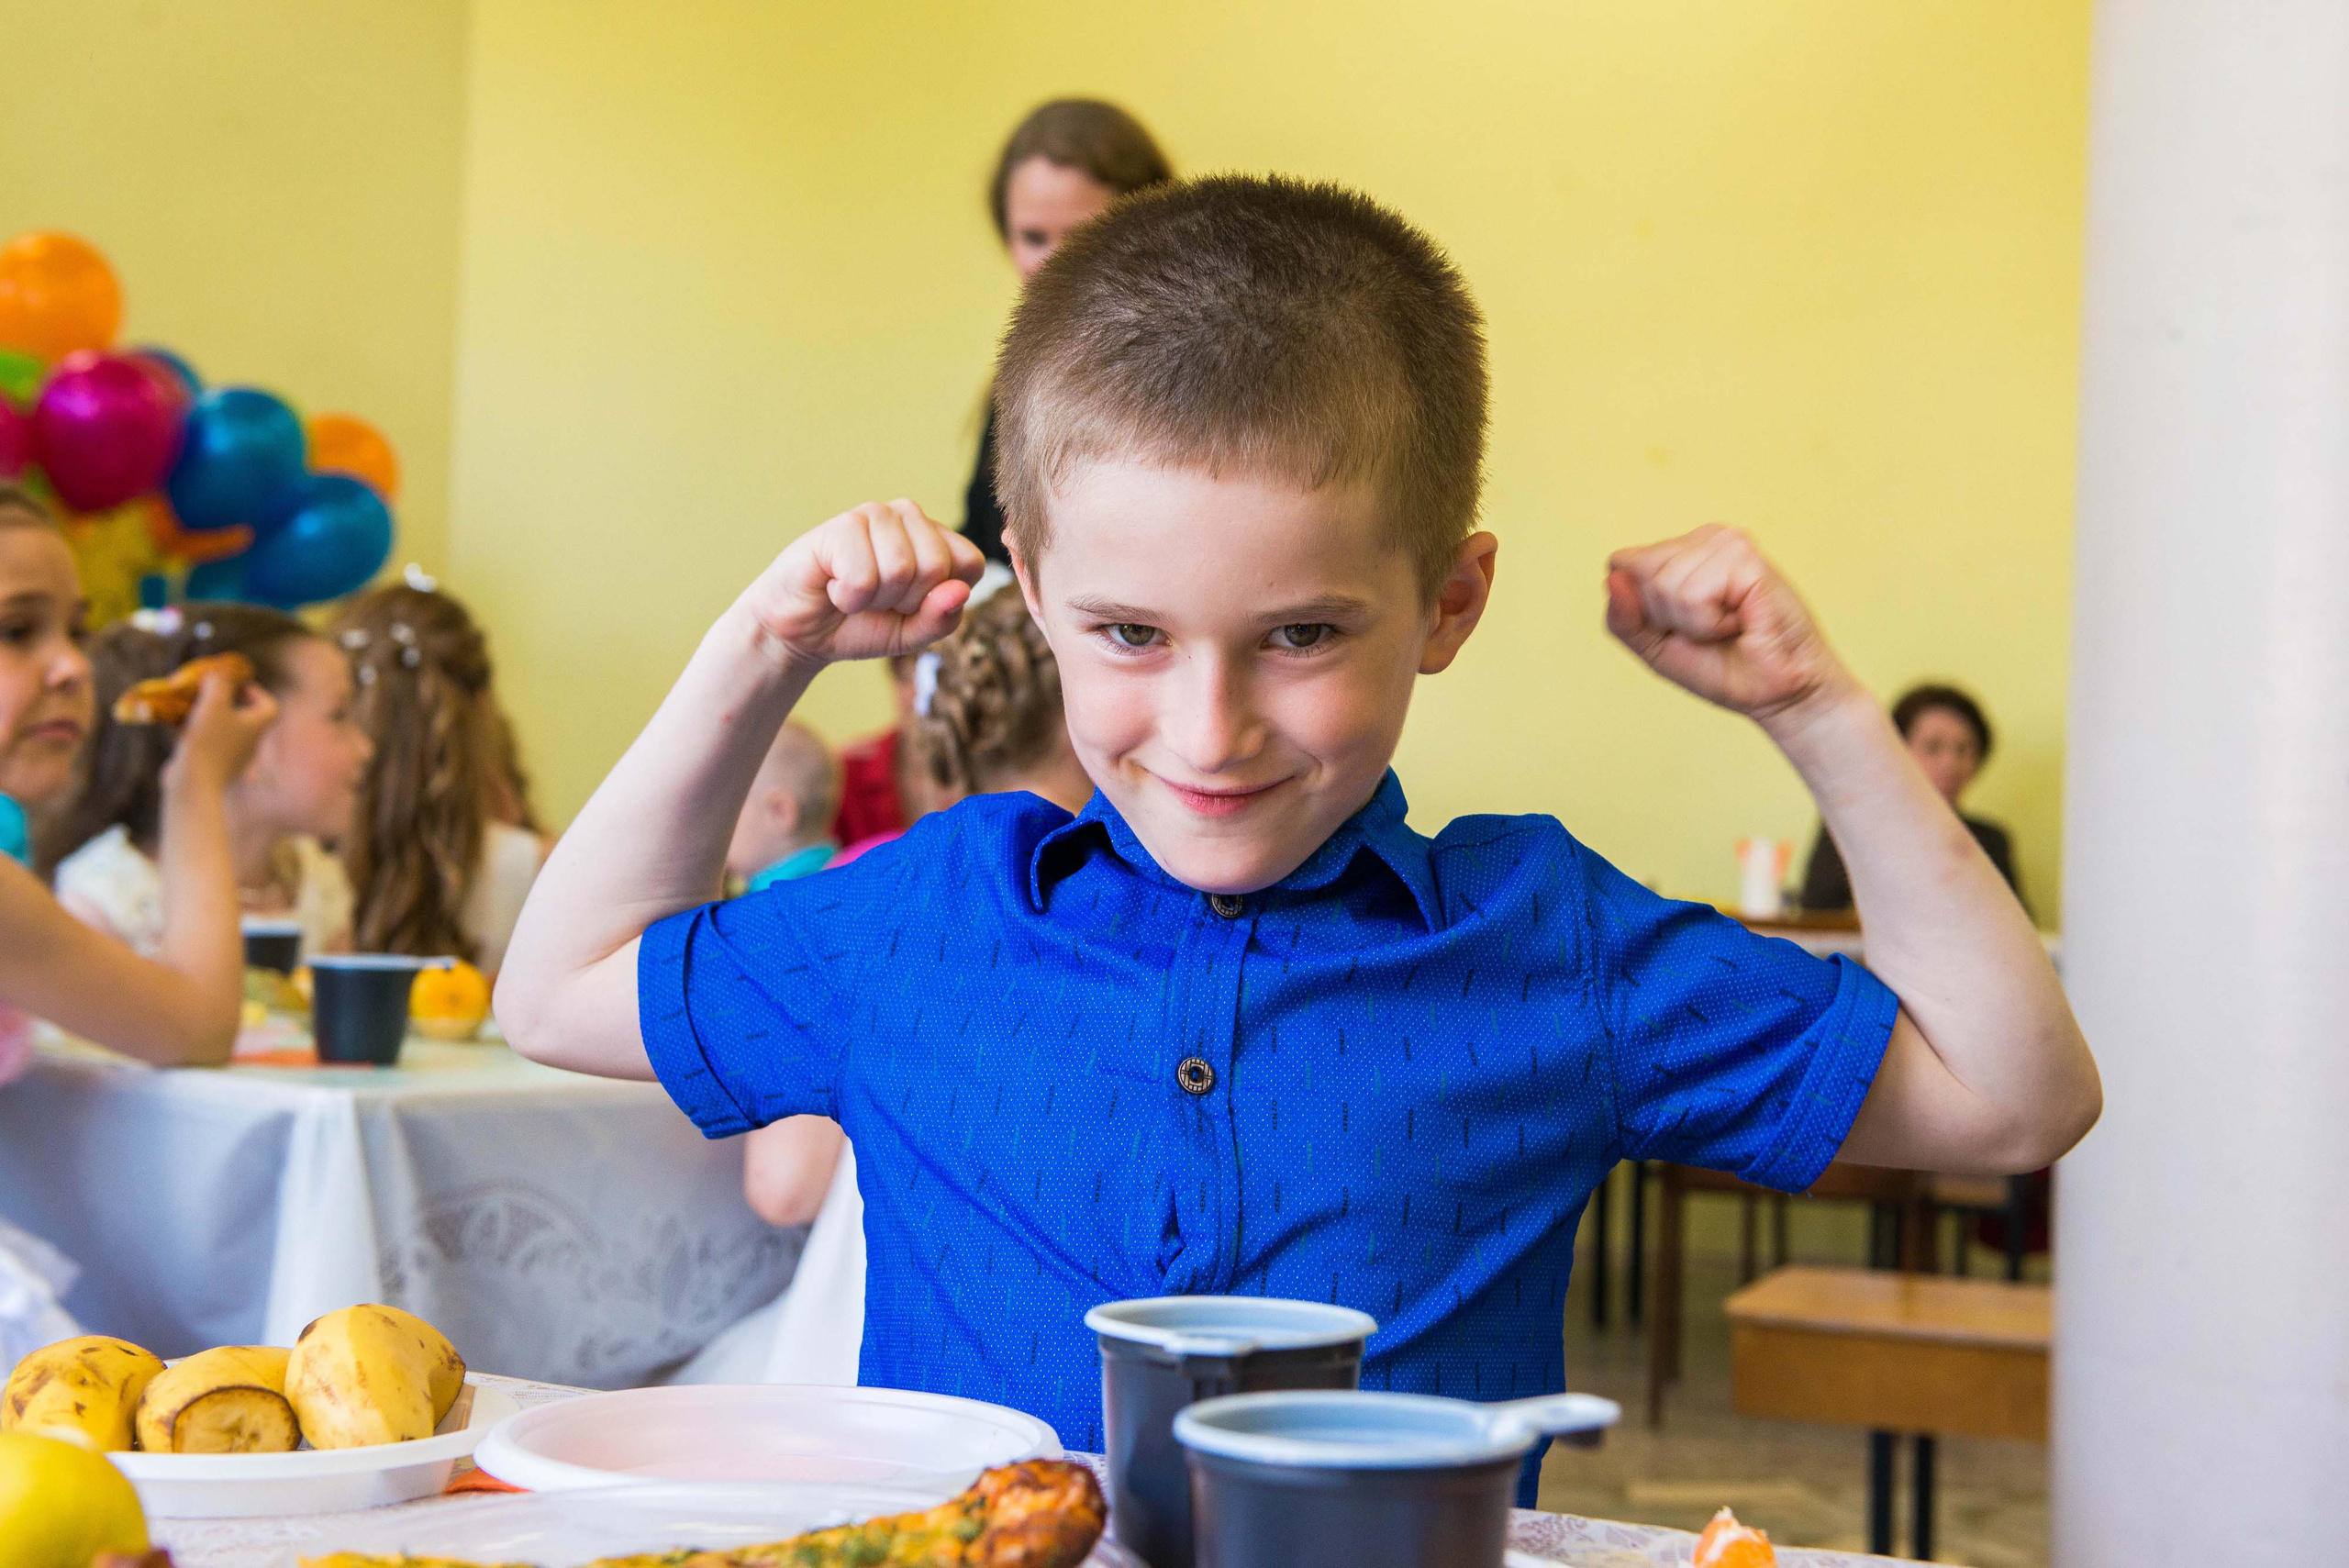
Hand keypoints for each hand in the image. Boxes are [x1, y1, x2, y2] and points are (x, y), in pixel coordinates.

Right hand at [162, 670, 277, 793]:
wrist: (193, 784)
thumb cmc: (209, 741)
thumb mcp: (214, 703)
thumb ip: (219, 683)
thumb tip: (219, 674)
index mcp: (257, 727)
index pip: (270, 706)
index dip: (257, 692)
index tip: (237, 684)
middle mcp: (248, 742)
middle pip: (243, 716)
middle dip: (224, 700)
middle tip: (206, 690)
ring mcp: (229, 755)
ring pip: (220, 727)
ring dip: (205, 714)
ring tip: (186, 702)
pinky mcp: (209, 763)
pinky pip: (203, 740)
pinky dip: (191, 729)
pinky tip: (171, 720)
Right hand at [739, 500, 985, 668]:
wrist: (800, 631)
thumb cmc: (859, 624)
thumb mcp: (911, 634)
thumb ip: (942, 618)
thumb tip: (959, 591)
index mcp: (936, 538)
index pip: (970, 564)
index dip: (939, 600)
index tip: (909, 606)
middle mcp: (910, 516)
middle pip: (936, 567)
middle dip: (904, 601)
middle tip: (875, 600)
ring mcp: (876, 515)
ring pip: (902, 570)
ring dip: (873, 599)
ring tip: (853, 592)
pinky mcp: (842, 524)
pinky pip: (864, 577)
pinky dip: (848, 597)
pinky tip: (834, 586)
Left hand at [1604, 525, 1852, 724]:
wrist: (1775, 693)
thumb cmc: (1723, 667)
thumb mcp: (1654, 648)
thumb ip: (1624, 619)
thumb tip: (1612, 579)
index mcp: (1678, 552)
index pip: (1620, 564)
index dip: (1640, 609)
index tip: (1680, 627)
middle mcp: (1701, 539)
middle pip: (1637, 573)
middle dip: (1666, 617)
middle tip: (1709, 630)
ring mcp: (1725, 542)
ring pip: (1664, 584)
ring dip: (1693, 623)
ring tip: (1727, 627)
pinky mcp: (1745, 557)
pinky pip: (1693, 593)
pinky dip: (1710, 623)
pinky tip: (1740, 622)